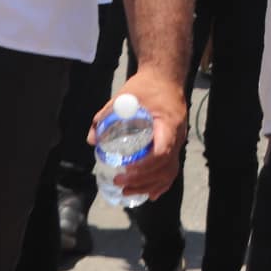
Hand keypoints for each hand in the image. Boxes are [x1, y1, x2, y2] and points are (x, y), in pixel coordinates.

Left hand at [91, 69, 188, 202]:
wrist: (166, 77)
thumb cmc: (147, 85)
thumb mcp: (124, 96)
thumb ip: (107, 116)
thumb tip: (92, 140)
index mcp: (168, 124)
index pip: (161, 152)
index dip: (143, 166)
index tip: (125, 169)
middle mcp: (177, 136)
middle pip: (165, 167)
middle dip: (142, 180)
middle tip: (119, 183)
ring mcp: (178, 141)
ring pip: (169, 171)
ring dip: (150, 185)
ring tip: (128, 191)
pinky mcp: (175, 143)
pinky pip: (172, 168)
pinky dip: (162, 183)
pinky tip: (150, 193)